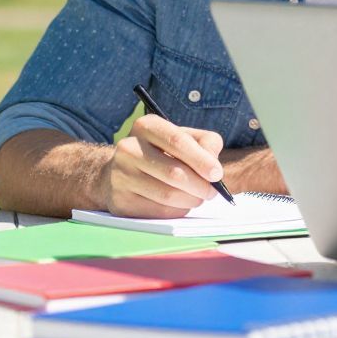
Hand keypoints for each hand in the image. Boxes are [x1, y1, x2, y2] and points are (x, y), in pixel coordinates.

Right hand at [97, 115, 226, 217]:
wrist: (123, 171)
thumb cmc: (164, 152)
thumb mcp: (186, 137)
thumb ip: (207, 143)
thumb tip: (213, 167)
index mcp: (147, 126)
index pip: (177, 141)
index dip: (201, 160)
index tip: (217, 174)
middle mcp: (128, 148)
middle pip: (174, 172)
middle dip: (200, 185)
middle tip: (213, 192)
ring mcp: (120, 175)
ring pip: (166, 194)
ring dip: (190, 200)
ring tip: (198, 198)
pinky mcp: (119, 200)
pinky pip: (157, 211)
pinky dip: (176, 211)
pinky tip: (180, 205)